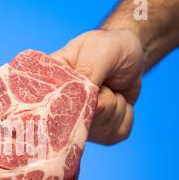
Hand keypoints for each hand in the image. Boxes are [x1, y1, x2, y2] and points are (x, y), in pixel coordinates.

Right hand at [52, 29, 143, 144]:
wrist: (130, 56)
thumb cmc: (108, 47)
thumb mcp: (99, 51)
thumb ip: (87, 72)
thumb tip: (79, 98)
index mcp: (50, 85)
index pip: (48, 108)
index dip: (70, 105)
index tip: (90, 93)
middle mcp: (60, 108)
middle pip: (79, 123)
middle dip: (102, 102)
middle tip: (106, 83)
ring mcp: (79, 124)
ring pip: (102, 129)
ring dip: (117, 106)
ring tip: (112, 88)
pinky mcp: (100, 132)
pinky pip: (117, 132)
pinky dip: (126, 114)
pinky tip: (119, 100)